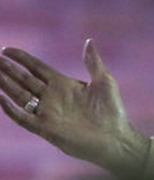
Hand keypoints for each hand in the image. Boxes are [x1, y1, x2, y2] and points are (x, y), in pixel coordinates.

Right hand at [0, 40, 149, 176]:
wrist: (116, 138)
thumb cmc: (113, 111)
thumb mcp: (104, 82)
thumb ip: (93, 62)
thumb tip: (89, 41)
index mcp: (63, 84)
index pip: (36, 68)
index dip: (22, 59)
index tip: (6, 49)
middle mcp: (51, 97)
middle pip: (23, 80)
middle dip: (8, 69)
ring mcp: (47, 112)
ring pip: (19, 95)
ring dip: (5, 84)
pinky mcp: (46, 128)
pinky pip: (23, 118)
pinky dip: (10, 108)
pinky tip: (0, 97)